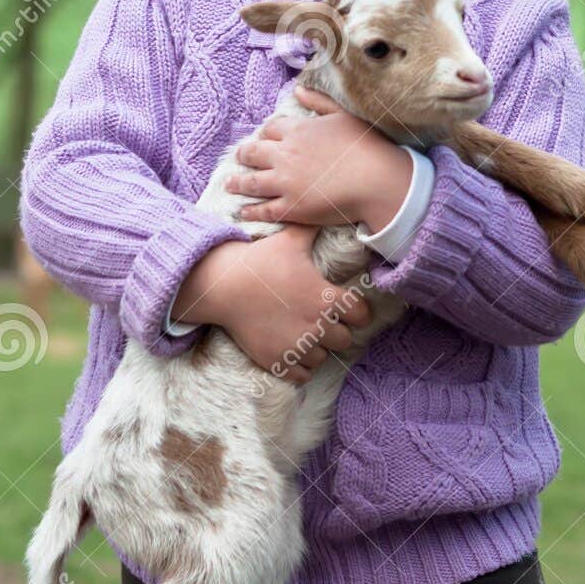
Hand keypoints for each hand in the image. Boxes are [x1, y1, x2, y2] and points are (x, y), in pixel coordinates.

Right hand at [177, 227, 373, 384]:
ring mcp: (296, 345)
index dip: (357, 311)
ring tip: (307, 334)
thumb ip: (314, 229)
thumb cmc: (260, 261)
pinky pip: (301, 375)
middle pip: (344, 340)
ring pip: (323, 358)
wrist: (224, 285)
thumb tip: (329, 208)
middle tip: (325, 320)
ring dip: (318, 348)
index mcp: (324, 297)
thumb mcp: (291, 240)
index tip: (349, 308)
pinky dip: (300, 366)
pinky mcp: (277, 360)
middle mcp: (315, 325)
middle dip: (337, 330)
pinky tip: (293, 350)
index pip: (360, 315)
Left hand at [227, 85, 411, 230]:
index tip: (264, 138)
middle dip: (244, 154)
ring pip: (251, 182)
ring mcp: (286, 182)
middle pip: (253, 152)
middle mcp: (286, 155)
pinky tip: (242, 211)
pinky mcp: (291, 207)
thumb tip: (298, 89)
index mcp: (298, 131)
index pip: (271, 128)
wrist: (377, 179)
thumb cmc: (365, 145)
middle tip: (240, 157)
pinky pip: (263, 209)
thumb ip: (318, 102)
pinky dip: (250, 211)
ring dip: (237, 183)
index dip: (266, 133)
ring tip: (230, 184)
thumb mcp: (342, 114)